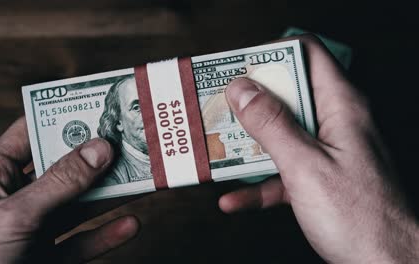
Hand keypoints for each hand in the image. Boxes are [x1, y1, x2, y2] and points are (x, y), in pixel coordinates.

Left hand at [0, 118, 138, 262]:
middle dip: (96, 159)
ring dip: (111, 195)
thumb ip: (58, 183)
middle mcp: (15, 201)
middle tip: (130, 143)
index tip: (96, 107)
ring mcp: (32, 232)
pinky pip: (82, 243)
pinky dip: (106, 235)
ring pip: (78, 207)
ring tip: (141, 179)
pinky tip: (129, 224)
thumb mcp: (12, 215)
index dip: (61, 119)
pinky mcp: (46, 259)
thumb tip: (99, 149)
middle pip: (63, 171)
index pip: (29, 135)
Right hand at [219, 35, 418, 262]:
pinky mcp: (319, 178)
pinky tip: (234, 199)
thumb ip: (272, 125)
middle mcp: (336, 122)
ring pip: (282, 133)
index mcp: (341, 106)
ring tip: (218, 150)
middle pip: (288, 94)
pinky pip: (283, 170)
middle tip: (219, 108)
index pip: (307, 54)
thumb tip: (242, 89)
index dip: (271, 53)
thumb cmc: (361, 218)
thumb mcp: (306, 166)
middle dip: (250, 101)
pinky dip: (259, 183)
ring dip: (249, 143)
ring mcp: (327, 151)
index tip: (238, 67)